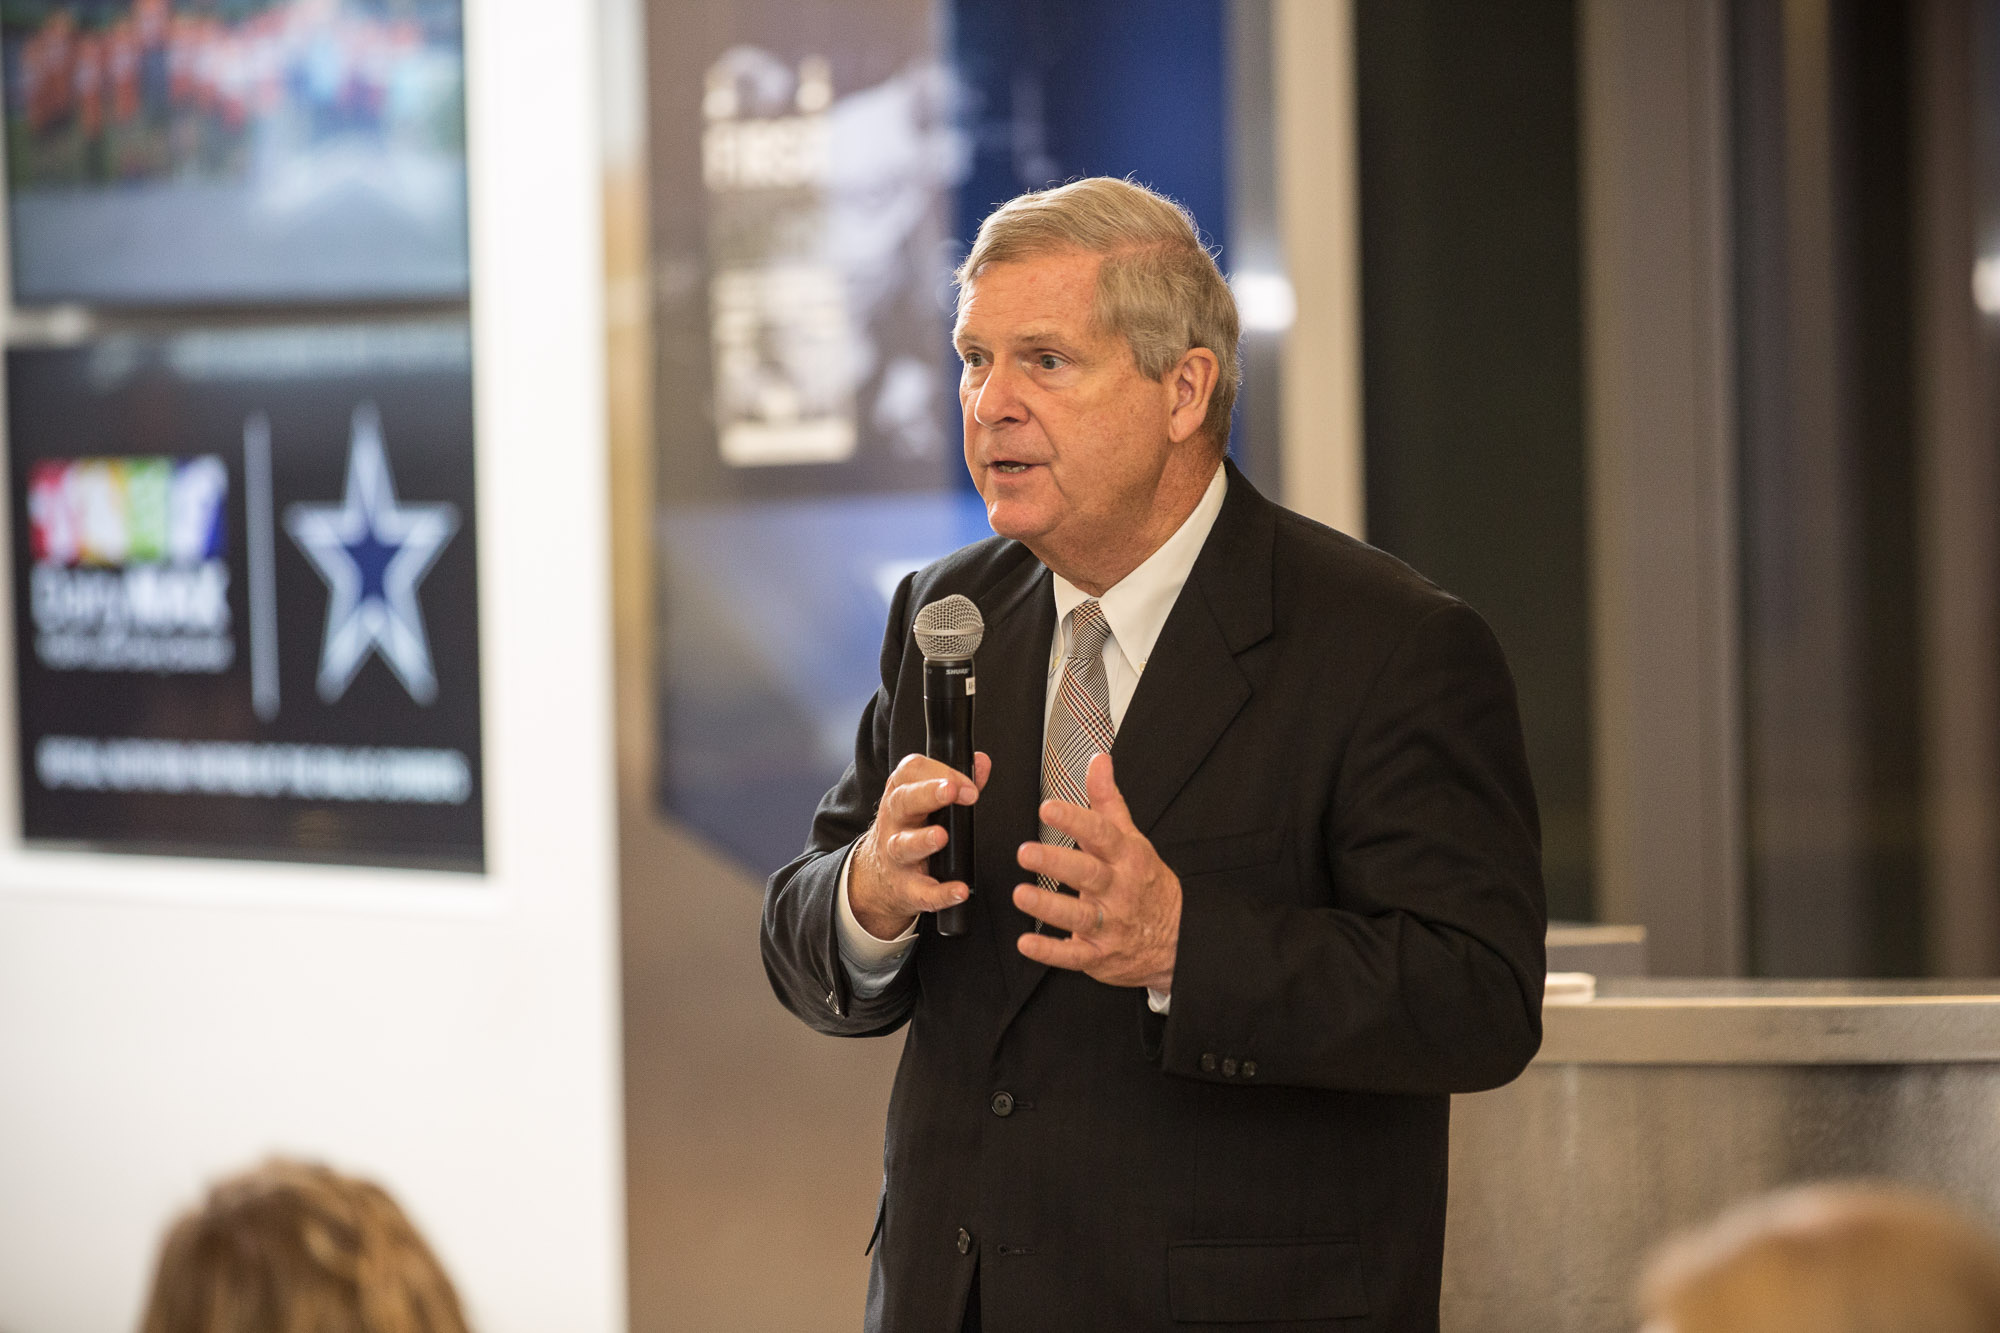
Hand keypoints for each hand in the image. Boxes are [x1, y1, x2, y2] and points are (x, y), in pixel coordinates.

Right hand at [851, 751, 991, 939]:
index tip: (969, 784)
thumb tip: (982, 762)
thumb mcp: (925, 801)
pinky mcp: (905, 888)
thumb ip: (956, 781)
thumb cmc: (910, 828)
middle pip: (904, 801)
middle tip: (951, 791)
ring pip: (904, 845)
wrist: (878, 876)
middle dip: (927, 794)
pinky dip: (940, 893)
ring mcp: (896, 856)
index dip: (940, 772)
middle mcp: (894, 821)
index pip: (911, 771)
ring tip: (942, 836)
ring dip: (922, 840)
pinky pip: (922, 891)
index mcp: (901, 794)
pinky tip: (959, 890)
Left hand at [1012, 754, 1179, 991]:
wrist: (1178, 938)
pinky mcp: (1099, 954)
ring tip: (1021, 894)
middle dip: (1057, 863)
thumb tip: (1098, 760)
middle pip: (1089, 875)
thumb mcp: (1133, 839)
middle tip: (1025, 852)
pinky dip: (1050, 952)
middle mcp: (1119, 891)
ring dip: (1049, 907)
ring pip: (1080, 916)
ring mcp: (1111, 925)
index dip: (1075, 820)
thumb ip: (1108, 801)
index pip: (1102, 834)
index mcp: (1126, 858)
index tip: (1048, 808)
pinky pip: (1074, 956)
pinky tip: (1026, 943)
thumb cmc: (1146, 883)